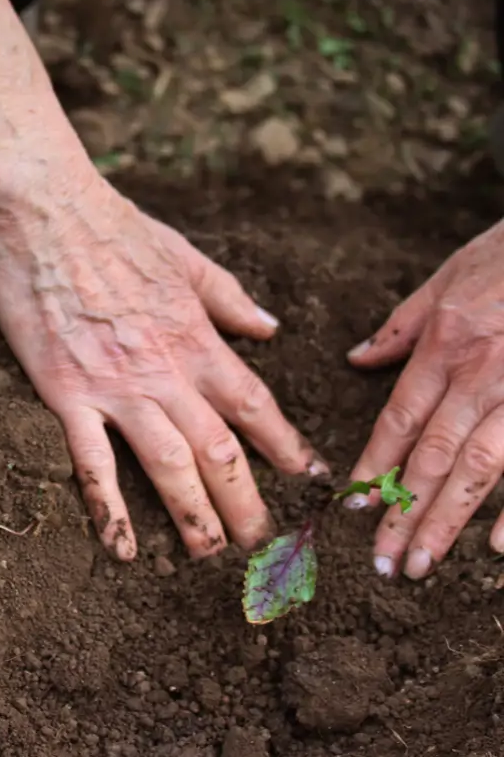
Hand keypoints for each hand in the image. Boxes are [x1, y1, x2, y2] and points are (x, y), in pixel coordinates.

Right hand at [0, 174, 324, 560]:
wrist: (46, 214)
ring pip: (169, 465)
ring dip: (195, 516)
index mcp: (195, 337)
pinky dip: (110, 510)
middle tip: (264, 543)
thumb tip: (269, 327)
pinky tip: (123, 549)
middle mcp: (166, 371)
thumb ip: (228, 298)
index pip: (252, 404)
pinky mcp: (67, 394)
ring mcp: (117, 387)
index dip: (284, 445)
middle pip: (219, 450)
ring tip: (212, 555)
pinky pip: (92, 463)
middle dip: (247, 501)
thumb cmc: (114, 227)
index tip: (306, 476)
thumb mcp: (185, 256)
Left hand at [347, 220, 503, 578]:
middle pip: (431, 453)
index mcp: (446, 345)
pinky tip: (498, 548)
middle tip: (380, 559)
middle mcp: (480, 374)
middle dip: (402, 510)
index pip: (399, 417)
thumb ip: (403, 325)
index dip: (374, 464)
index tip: (353, 505)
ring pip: (478, 467)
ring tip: (420, 564)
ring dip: (447, 520)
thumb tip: (357, 357)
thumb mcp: (447, 279)